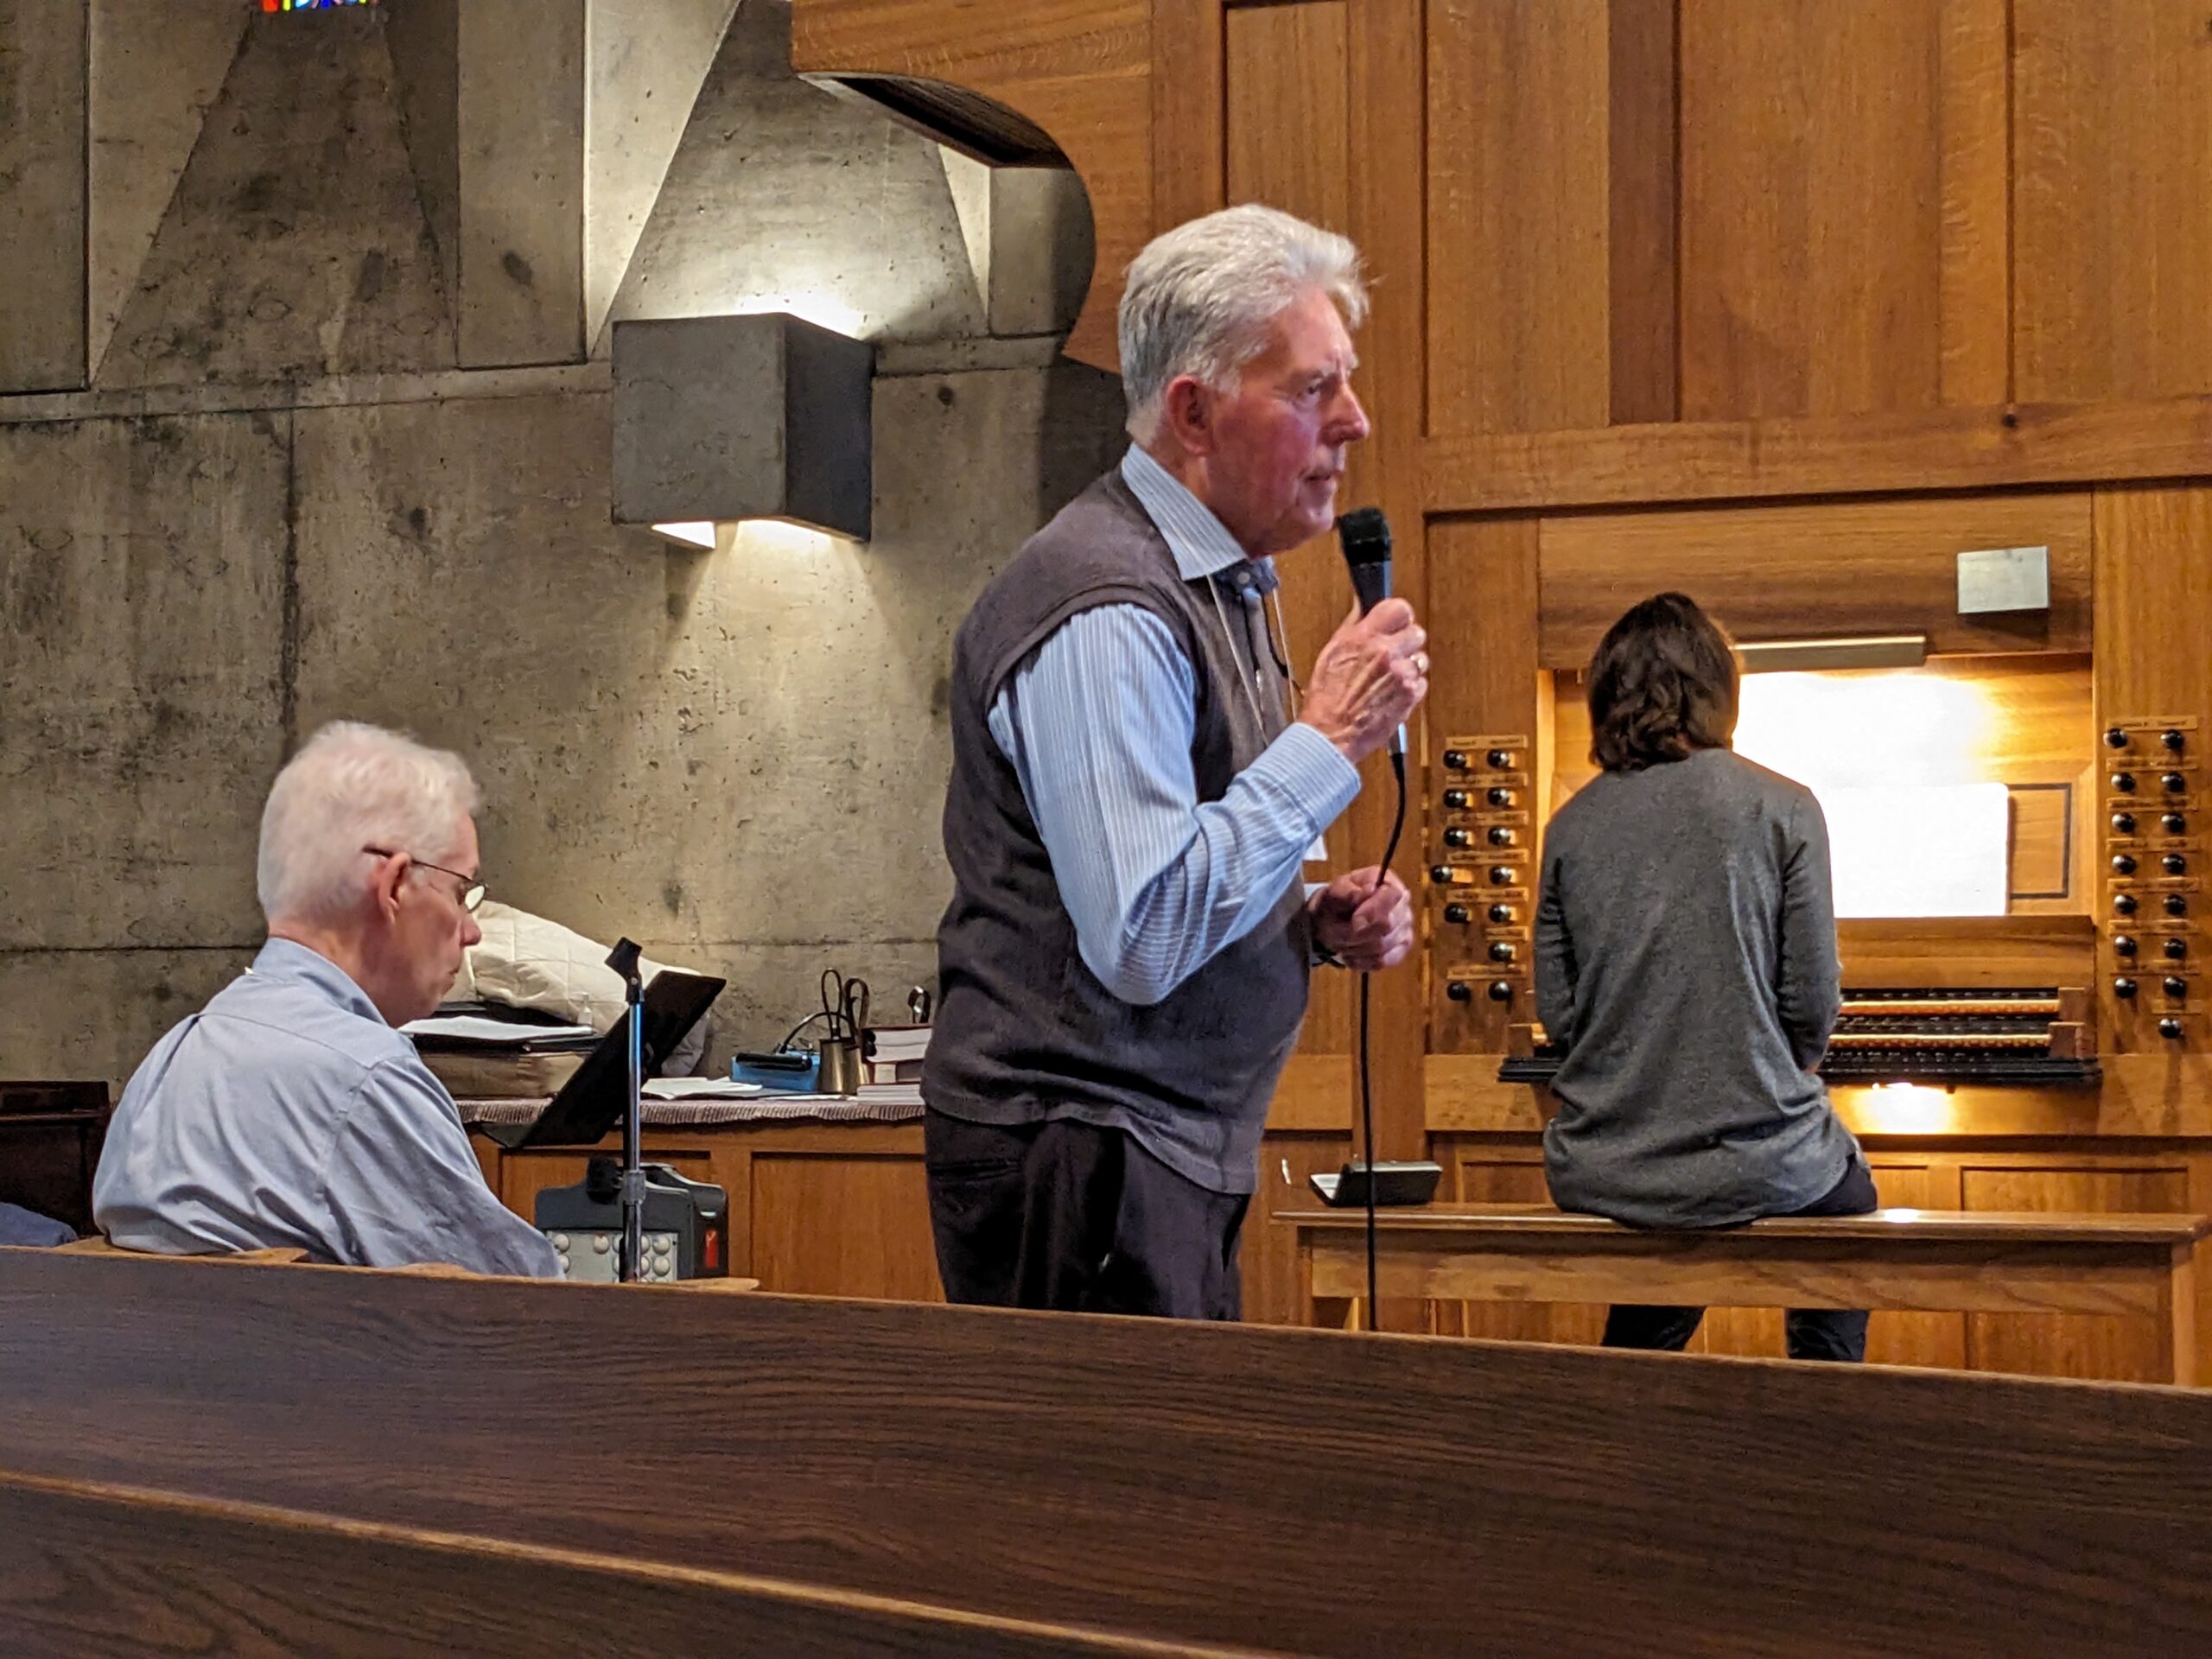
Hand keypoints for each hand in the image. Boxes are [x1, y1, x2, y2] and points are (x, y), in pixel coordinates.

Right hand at [1299, 598, 1427, 764]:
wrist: (1331, 735)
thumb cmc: (1326, 699)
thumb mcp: (1331, 653)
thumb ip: (1352, 627)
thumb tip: (1361, 608)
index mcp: (1363, 638)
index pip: (1399, 608)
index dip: (1399, 617)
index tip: (1396, 624)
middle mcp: (1385, 653)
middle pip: (1417, 632)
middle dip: (1406, 642)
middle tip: (1394, 653)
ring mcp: (1401, 675)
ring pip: (1421, 659)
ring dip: (1409, 667)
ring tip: (1389, 679)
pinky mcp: (1411, 696)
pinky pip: (1422, 683)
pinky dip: (1410, 688)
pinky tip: (1392, 694)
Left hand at [1309, 867, 1414, 970]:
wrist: (1333, 920)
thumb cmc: (1337, 902)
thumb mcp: (1334, 892)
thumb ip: (1347, 890)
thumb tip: (1367, 891)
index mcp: (1389, 883)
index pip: (1393, 896)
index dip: (1373, 910)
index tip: (1354, 919)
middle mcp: (1403, 906)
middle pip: (1388, 925)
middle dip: (1358, 932)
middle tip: (1340, 932)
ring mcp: (1405, 930)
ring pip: (1382, 946)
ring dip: (1356, 946)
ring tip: (1343, 941)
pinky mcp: (1400, 950)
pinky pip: (1382, 961)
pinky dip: (1361, 960)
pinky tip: (1351, 953)